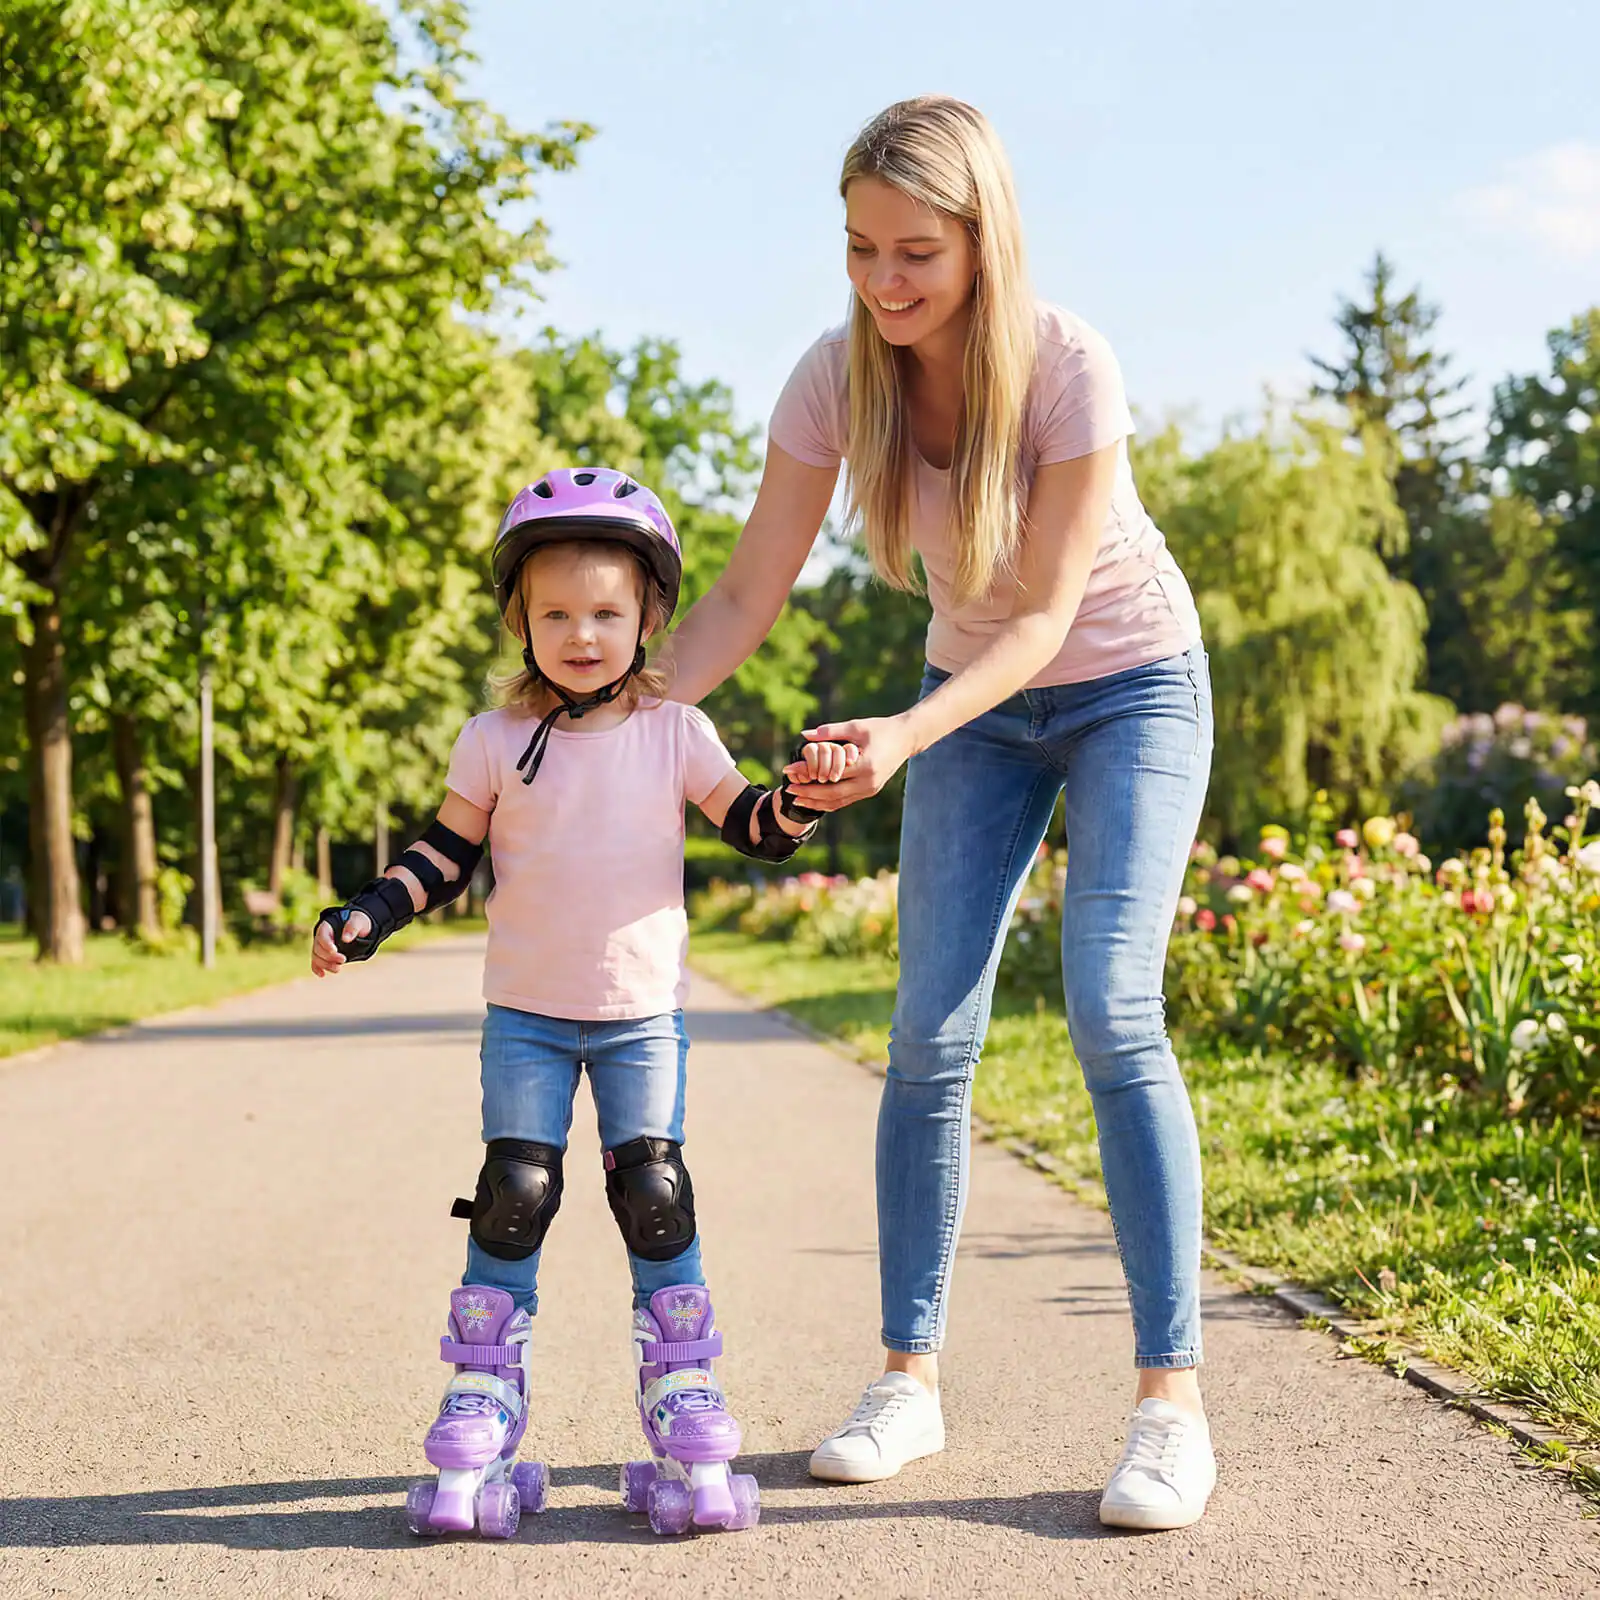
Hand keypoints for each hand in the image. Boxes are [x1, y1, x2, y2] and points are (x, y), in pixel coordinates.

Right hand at [311, 909, 370, 976]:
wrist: (358, 927)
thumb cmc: (357, 922)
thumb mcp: (358, 921)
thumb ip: (352, 927)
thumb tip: (346, 939)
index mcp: (327, 927)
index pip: (322, 936)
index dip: (327, 944)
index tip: (335, 951)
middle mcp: (321, 937)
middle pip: (318, 948)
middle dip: (329, 957)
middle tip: (343, 959)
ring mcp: (321, 946)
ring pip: (316, 957)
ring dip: (325, 965)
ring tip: (337, 969)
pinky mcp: (324, 955)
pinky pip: (316, 962)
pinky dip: (317, 969)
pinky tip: (322, 975)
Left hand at [782, 718, 912, 812]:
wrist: (906, 738)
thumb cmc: (881, 729)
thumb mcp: (855, 726)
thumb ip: (829, 732)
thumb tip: (804, 735)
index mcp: (866, 765)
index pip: (830, 774)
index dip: (807, 774)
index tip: (789, 770)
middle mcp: (868, 782)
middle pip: (832, 794)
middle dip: (808, 794)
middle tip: (788, 790)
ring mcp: (870, 789)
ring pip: (838, 801)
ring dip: (816, 802)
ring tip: (797, 799)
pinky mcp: (870, 791)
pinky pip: (846, 800)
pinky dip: (829, 801)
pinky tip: (814, 800)